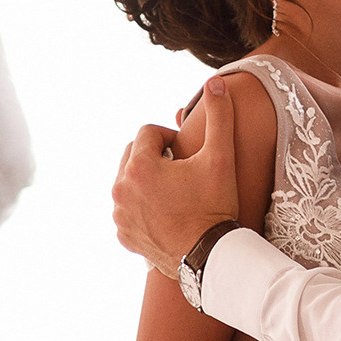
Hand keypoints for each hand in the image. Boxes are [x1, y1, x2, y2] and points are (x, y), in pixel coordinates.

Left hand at [113, 75, 241, 277]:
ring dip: (148, 180)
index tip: (186, 151)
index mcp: (139, 165)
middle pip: (133, 155)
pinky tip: (166, 213)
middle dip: (155, 157)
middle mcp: (120, 188)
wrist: (210, 258)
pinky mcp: (123, 234)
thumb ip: (219, 116)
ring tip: (175, 192)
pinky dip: (142, 206)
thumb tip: (215, 82)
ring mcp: (119, 214)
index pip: (148, 132)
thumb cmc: (215, 205)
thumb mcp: (221, 158)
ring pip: (129, 182)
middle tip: (181, 170)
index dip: (169, 137)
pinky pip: (128, 209)